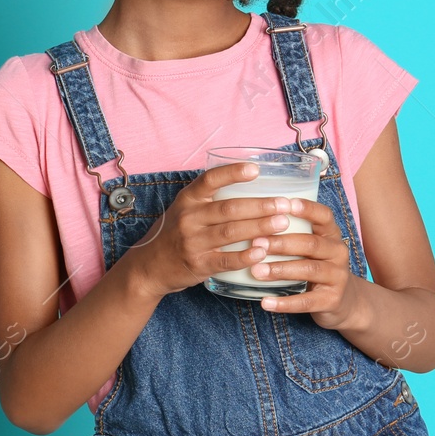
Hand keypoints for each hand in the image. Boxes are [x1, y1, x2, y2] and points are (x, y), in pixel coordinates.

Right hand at [122, 162, 301, 299]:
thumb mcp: (184, 209)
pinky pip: (225, 260)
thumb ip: (209, 199)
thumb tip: (251, 186)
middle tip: (285, 204)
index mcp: (188, 199)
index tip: (256, 169)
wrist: (149, 267)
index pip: (211, 180)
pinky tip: (262, 252)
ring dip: (260, 227)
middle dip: (261, 205)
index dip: (233, 173)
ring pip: (231, 232)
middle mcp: (188, 217)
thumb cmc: (174, 234)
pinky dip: (245, 256)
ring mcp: (192, 242)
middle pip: (229, 208)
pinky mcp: (197, 264)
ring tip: (283, 223)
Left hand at [252, 197, 364, 329]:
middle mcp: (338, 252)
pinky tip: (266, 302)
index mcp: (331, 235)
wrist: (343, 302)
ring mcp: (338, 277)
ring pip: (308, 270)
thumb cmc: (316, 266)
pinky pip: (306, 302)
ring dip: (280, 270)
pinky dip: (285, 303)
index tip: (285, 203)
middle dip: (282, 243)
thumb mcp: (311, 247)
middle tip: (256, 243)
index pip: (324, 216)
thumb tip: (252, 218)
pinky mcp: (332, 300)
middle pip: (310, 243)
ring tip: (256, 271)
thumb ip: (292, 232)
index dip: (307, 209)